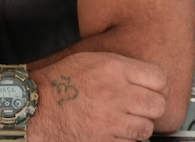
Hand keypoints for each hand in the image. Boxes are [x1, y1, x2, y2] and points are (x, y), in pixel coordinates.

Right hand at [30, 52, 168, 141]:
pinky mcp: (105, 140)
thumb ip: (118, 66)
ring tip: (126, 120)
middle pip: (158, 104)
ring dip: (140, 125)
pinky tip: (115, 130)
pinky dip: (127, 139)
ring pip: (147, 127)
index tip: (154, 89)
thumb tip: (143, 76)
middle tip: (142, 107)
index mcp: (113, 69)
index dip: (159, 85)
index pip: (159, 78)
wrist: (35, 106)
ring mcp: (112, 119)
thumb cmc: (58, 82)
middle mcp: (116, 93)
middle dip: (152, 106)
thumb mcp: (88, 60)